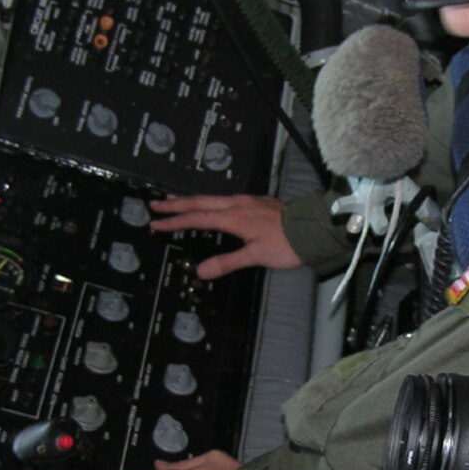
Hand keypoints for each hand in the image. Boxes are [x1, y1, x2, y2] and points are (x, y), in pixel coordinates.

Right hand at [148, 196, 297, 279]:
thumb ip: (227, 262)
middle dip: (175, 204)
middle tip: (155, 205)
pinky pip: (224, 198)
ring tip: (175, 202)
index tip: (155, 223)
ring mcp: (247, 200)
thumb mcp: (256, 256)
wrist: (313, 228)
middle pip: (200, 202)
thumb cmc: (286, 245)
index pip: (196, 218)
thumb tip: (200, 271)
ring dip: (191, 200)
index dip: (174, 222)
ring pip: (212, 198)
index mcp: (234, 217)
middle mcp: (237, 204)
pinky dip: (209, 201)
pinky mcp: (256, 201)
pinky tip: (210, 205)